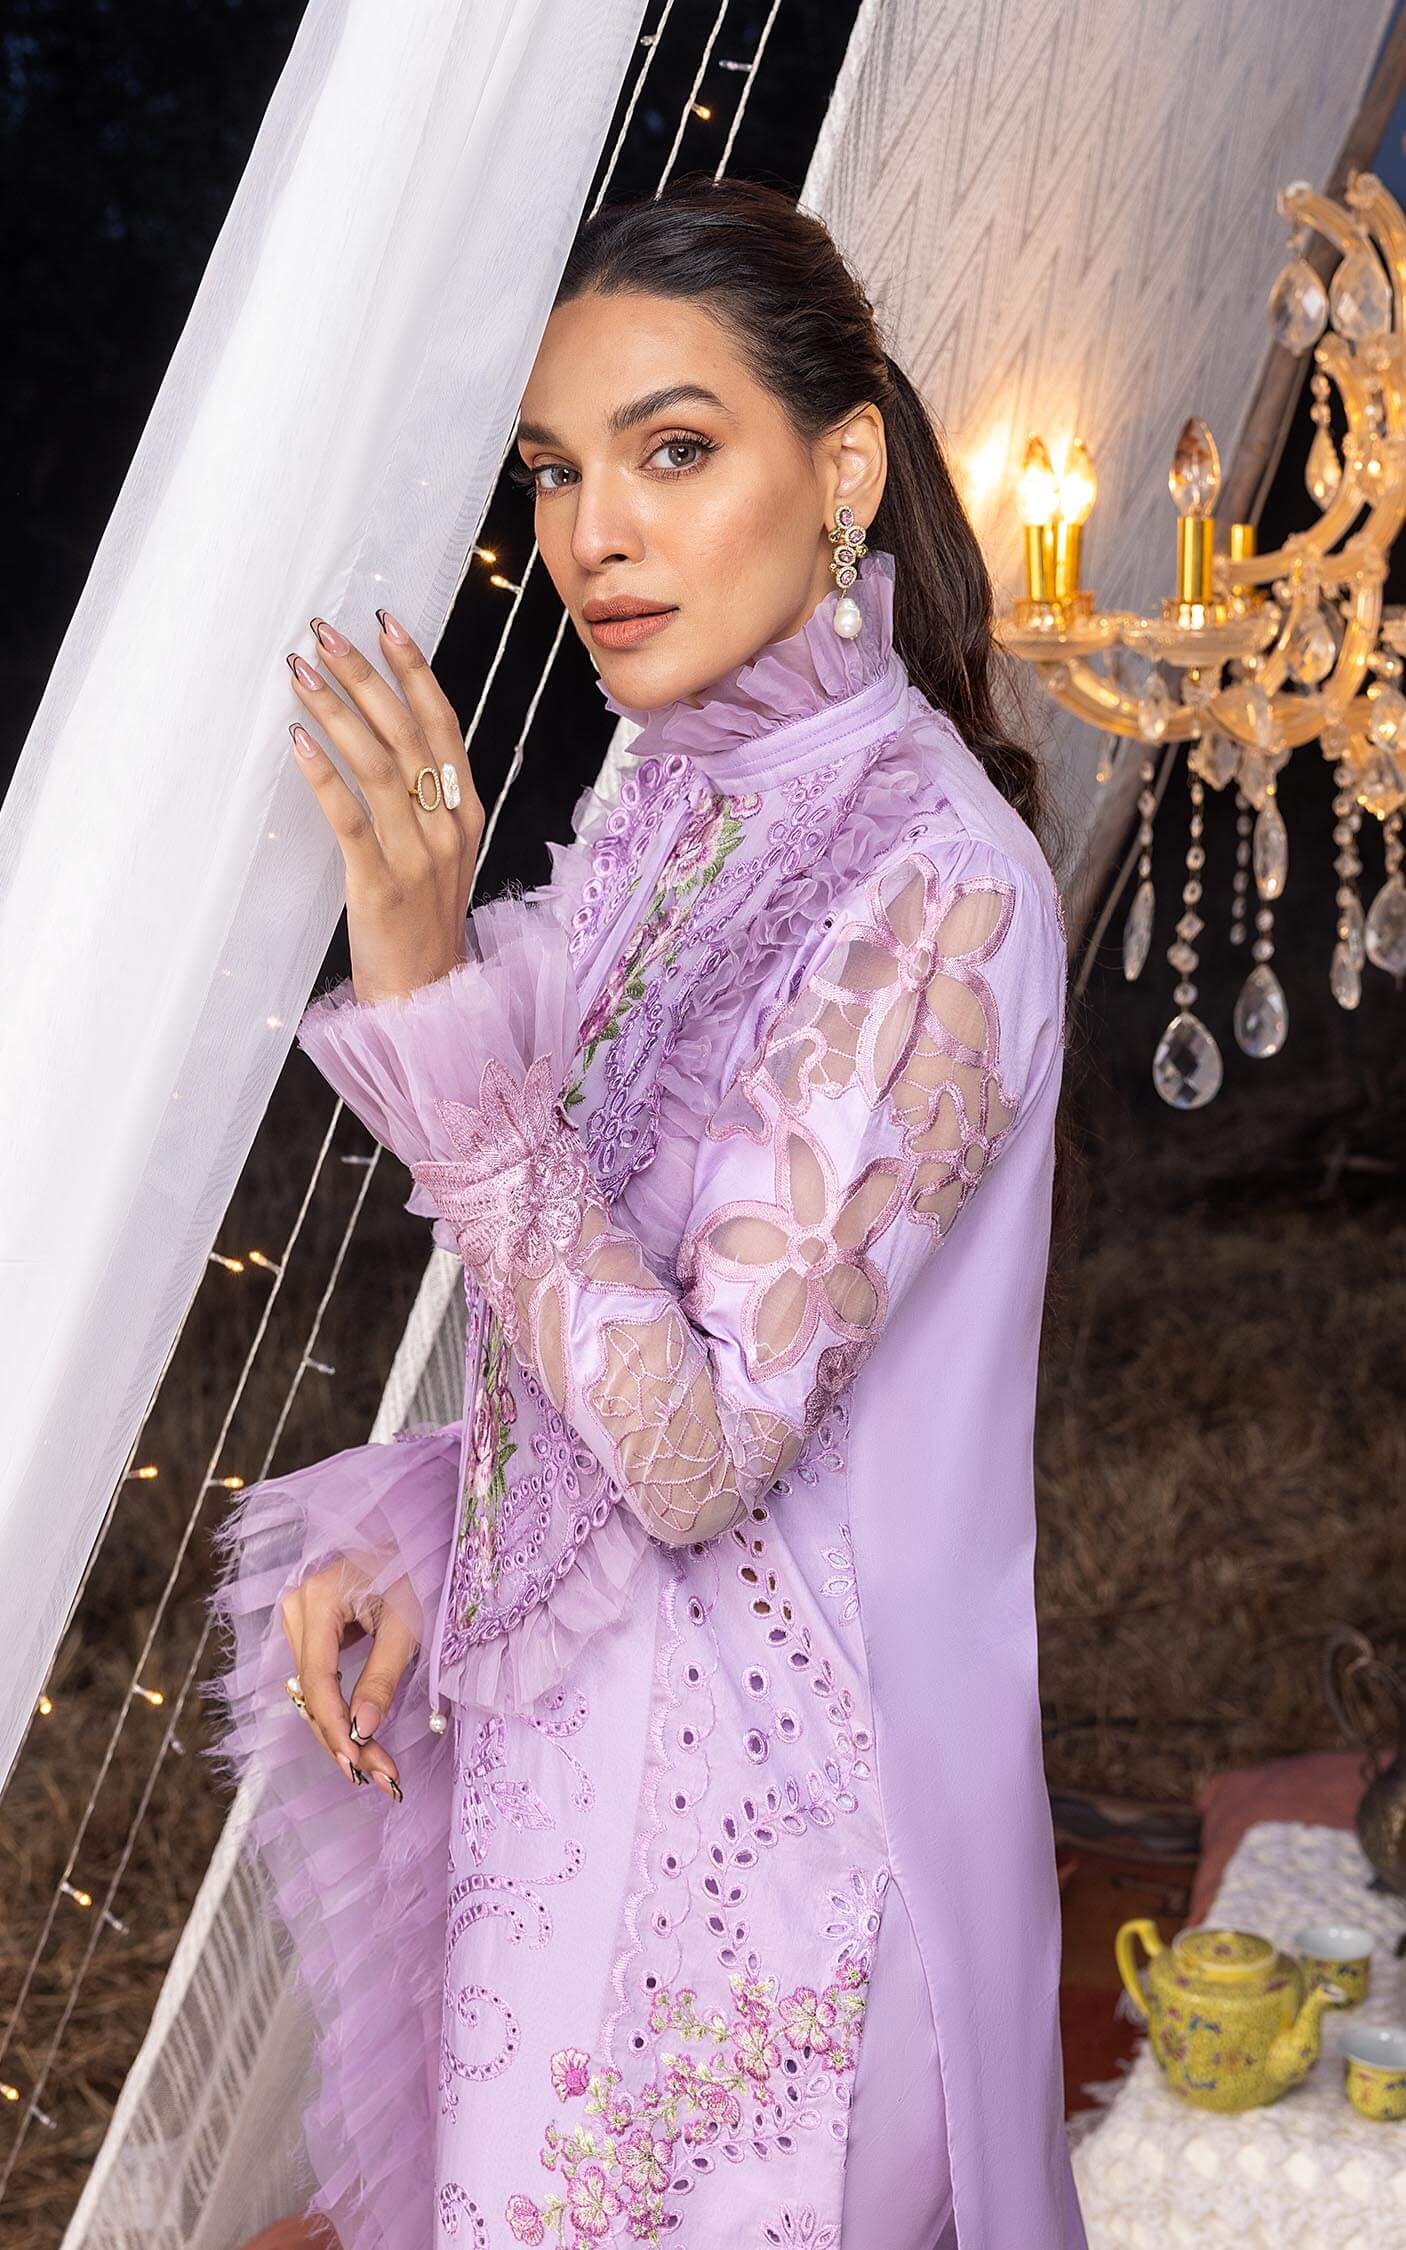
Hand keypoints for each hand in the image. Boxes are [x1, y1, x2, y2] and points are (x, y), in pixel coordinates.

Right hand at [280, 1555, 421, 1801]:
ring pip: (314, 1693)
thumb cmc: (416, 1570)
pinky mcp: (312, 1629)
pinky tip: (363, 1741)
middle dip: (345, 1740)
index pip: (317, 1680)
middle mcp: (297, 1608)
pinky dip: (342, 1710)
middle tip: (382, 1780)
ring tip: (378, 1770)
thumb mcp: (407, 1624)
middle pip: (312, 1692)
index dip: (336, 1728)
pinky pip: (321, 1680)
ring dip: (343, 1732)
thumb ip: (382, 1678)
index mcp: (319, 1599)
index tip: (361, 1767)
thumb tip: (362, 1732)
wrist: (414, 1539)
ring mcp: (300, 1618)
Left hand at [286, 610, 483, 1006]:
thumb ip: (428, 800)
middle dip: (364, 675)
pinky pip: (352, 819)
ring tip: (300, 674)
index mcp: (466, 812)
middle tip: (323, 633)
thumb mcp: (441, 854)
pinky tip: (297, 741)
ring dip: (337, 711)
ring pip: (379, 765)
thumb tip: (391, 737)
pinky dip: (324, 775)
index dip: (415, 669)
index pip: (442, 723)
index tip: (385, 622)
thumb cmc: (423, 924)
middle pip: (407, 732)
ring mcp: (418, 856)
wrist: (427, 999)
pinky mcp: (380, 884)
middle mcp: (448, 826)